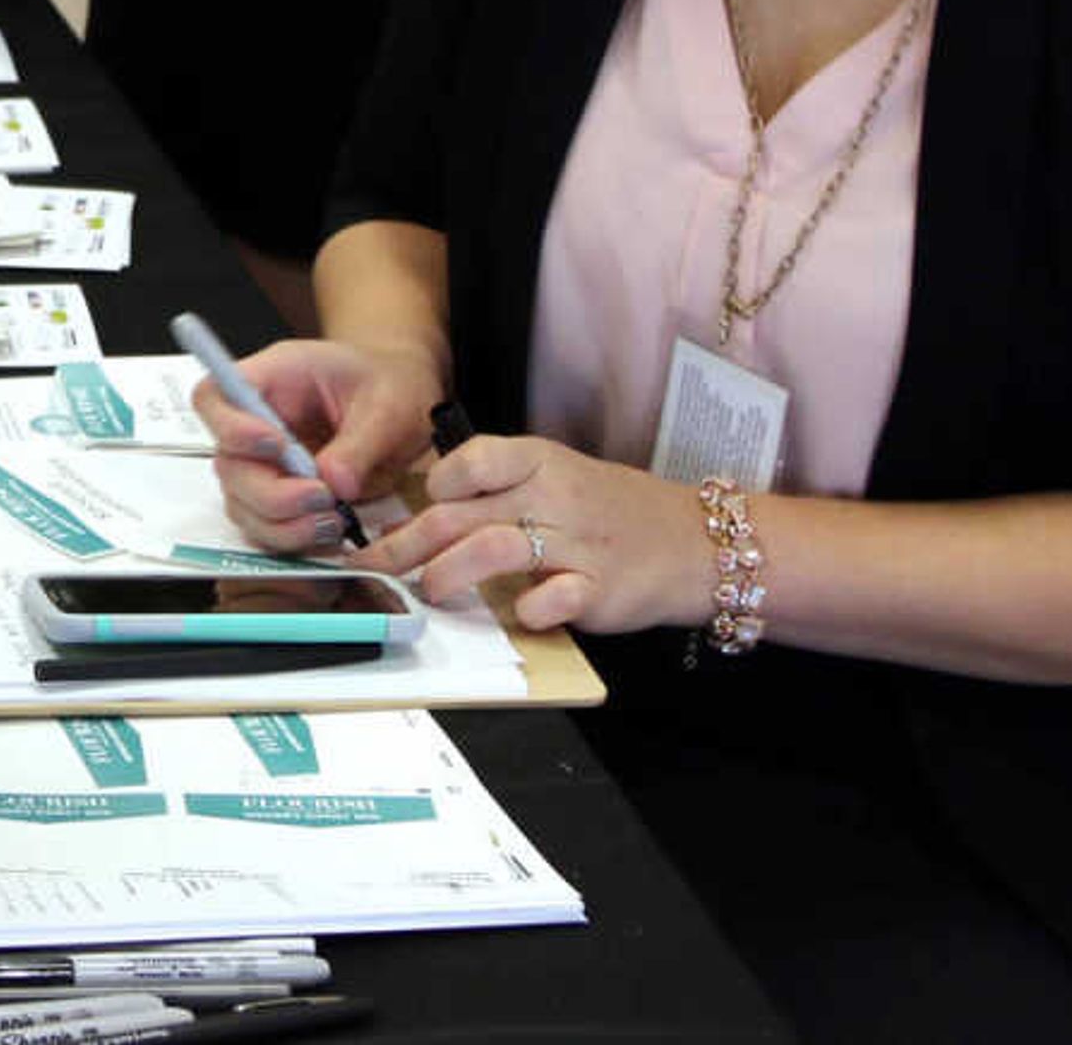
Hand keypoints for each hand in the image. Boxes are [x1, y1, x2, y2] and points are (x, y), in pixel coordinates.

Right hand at [196, 338, 439, 553]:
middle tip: (321, 495)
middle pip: (227, 464)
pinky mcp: (278, 494)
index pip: (214, 397)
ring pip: (241, 503)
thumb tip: (335, 483)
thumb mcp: (387, 407)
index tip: (276, 446)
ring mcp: (263, 462)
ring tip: (333, 520)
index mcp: (272, 377)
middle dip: (270, 492)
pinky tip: (330, 530)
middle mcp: (256, 422)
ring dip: (281, 523)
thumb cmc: (390, 387)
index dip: (231, 427)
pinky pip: (265, 525)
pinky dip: (293, 537)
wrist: (406, 406)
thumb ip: (359, 444)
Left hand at [360, 432, 711, 636]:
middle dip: (407, 543)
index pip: (472, 459)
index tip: (408, 509)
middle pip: (462, 514)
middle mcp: (553, 497)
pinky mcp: (599, 589)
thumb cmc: (614, 511)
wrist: (697, 542)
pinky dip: (527, 608)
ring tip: (427, 590)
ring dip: (448, 572)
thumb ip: (501, 490)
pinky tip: (516, 613)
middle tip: (374, 564)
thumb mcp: (558, 477)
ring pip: (492, 549)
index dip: (433, 485)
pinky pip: (552, 598)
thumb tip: (428, 511)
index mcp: (540, 462)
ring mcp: (577, 544)